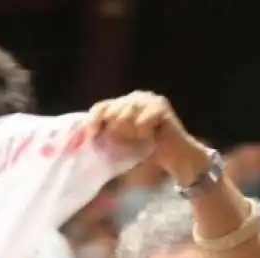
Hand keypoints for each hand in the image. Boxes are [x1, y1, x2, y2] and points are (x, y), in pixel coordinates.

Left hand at [87, 91, 207, 184]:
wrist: (175, 157)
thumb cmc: (147, 153)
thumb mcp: (121, 147)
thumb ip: (106, 140)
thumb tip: (84, 143)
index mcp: (122, 105)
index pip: (100, 108)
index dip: (93, 121)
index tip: (91, 138)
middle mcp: (134, 98)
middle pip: (111, 111)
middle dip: (112, 131)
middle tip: (121, 144)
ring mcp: (148, 99)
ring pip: (125, 115)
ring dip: (129, 133)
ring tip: (139, 140)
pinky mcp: (160, 105)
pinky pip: (142, 121)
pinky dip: (143, 132)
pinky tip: (150, 138)